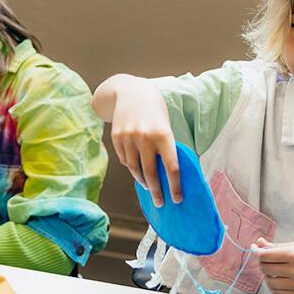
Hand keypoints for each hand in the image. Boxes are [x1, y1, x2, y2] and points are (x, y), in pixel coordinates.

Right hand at [103, 76, 181, 205]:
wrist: (132, 91)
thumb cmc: (155, 110)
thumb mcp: (165, 126)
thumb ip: (166, 148)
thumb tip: (168, 175)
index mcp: (163, 135)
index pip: (171, 167)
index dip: (175, 186)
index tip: (177, 198)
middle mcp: (145, 137)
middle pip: (151, 173)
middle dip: (157, 191)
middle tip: (160, 202)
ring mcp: (128, 138)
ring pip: (135, 169)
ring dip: (143, 181)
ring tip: (149, 187)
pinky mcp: (116, 138)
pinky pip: (125, 160)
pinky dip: (131, 167)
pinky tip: (137, 168)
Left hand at [254, 237, 293, 293]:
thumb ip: (277, 246)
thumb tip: (257, 243)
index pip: (266, 256)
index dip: (258, 253)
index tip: (257, 250)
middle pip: (266, 269)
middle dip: (262, 263)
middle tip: (266, 258)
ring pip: (269, 282)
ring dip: (266, 275)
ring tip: (272, 269)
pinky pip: (277, 292)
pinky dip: (272, 285)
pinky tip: (277, 278)